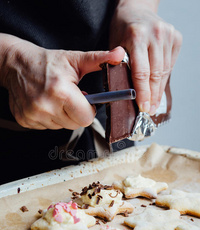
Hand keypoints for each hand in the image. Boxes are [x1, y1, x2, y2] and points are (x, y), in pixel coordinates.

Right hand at [3, 38, 124, 128]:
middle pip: (76, 125)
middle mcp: (45, 106)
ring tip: (56, 99)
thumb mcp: (74, 59)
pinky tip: (46, 104)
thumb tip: (121, 54)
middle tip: (70, 98)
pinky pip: (47, 127)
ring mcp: (33, 115)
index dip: (89, 109)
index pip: (86, 118)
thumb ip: (99, 60)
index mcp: (61, 91)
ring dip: (63, 116)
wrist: (16, 64)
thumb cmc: (47, 62)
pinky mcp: (25, 121)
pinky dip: (50, 118)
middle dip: (77, 113)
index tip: (85, 100)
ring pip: (62, 127)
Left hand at [110, 3, 181, 114]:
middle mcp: (156, 35)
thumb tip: (124, 91)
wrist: (137, 9)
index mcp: (137, 36)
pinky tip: (158, 87)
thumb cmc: (122, 28)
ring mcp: (168, 36)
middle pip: (156, 75)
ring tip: (154, 103)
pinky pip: (170, 65)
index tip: (143, 107)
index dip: (143, 93)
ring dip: (159, 90)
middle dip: (152, 96)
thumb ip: (118, 65)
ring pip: (165, 72)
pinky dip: (163, 78)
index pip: (141, 72)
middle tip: (149, 110)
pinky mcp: (176, 38)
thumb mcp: (114, 45)